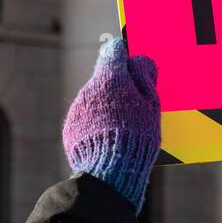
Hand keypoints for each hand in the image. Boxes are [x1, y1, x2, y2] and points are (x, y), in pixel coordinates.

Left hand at [62, 37, 160, 211]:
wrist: (109, 172)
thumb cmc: (137, 137)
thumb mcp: (151, 105)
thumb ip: (145, 77)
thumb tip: (139, 60)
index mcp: (111, 78)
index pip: (115, 50)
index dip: (126, 56)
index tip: (135, 68)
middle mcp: (90, 88)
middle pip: (105, 76)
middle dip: (118, 85)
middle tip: (135, 105)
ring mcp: (77, 107)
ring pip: (95, 97)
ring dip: (107, 105)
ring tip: (123, 127)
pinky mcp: (70, 126)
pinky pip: (86, 116)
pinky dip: (96, 122)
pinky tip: (109, 138)